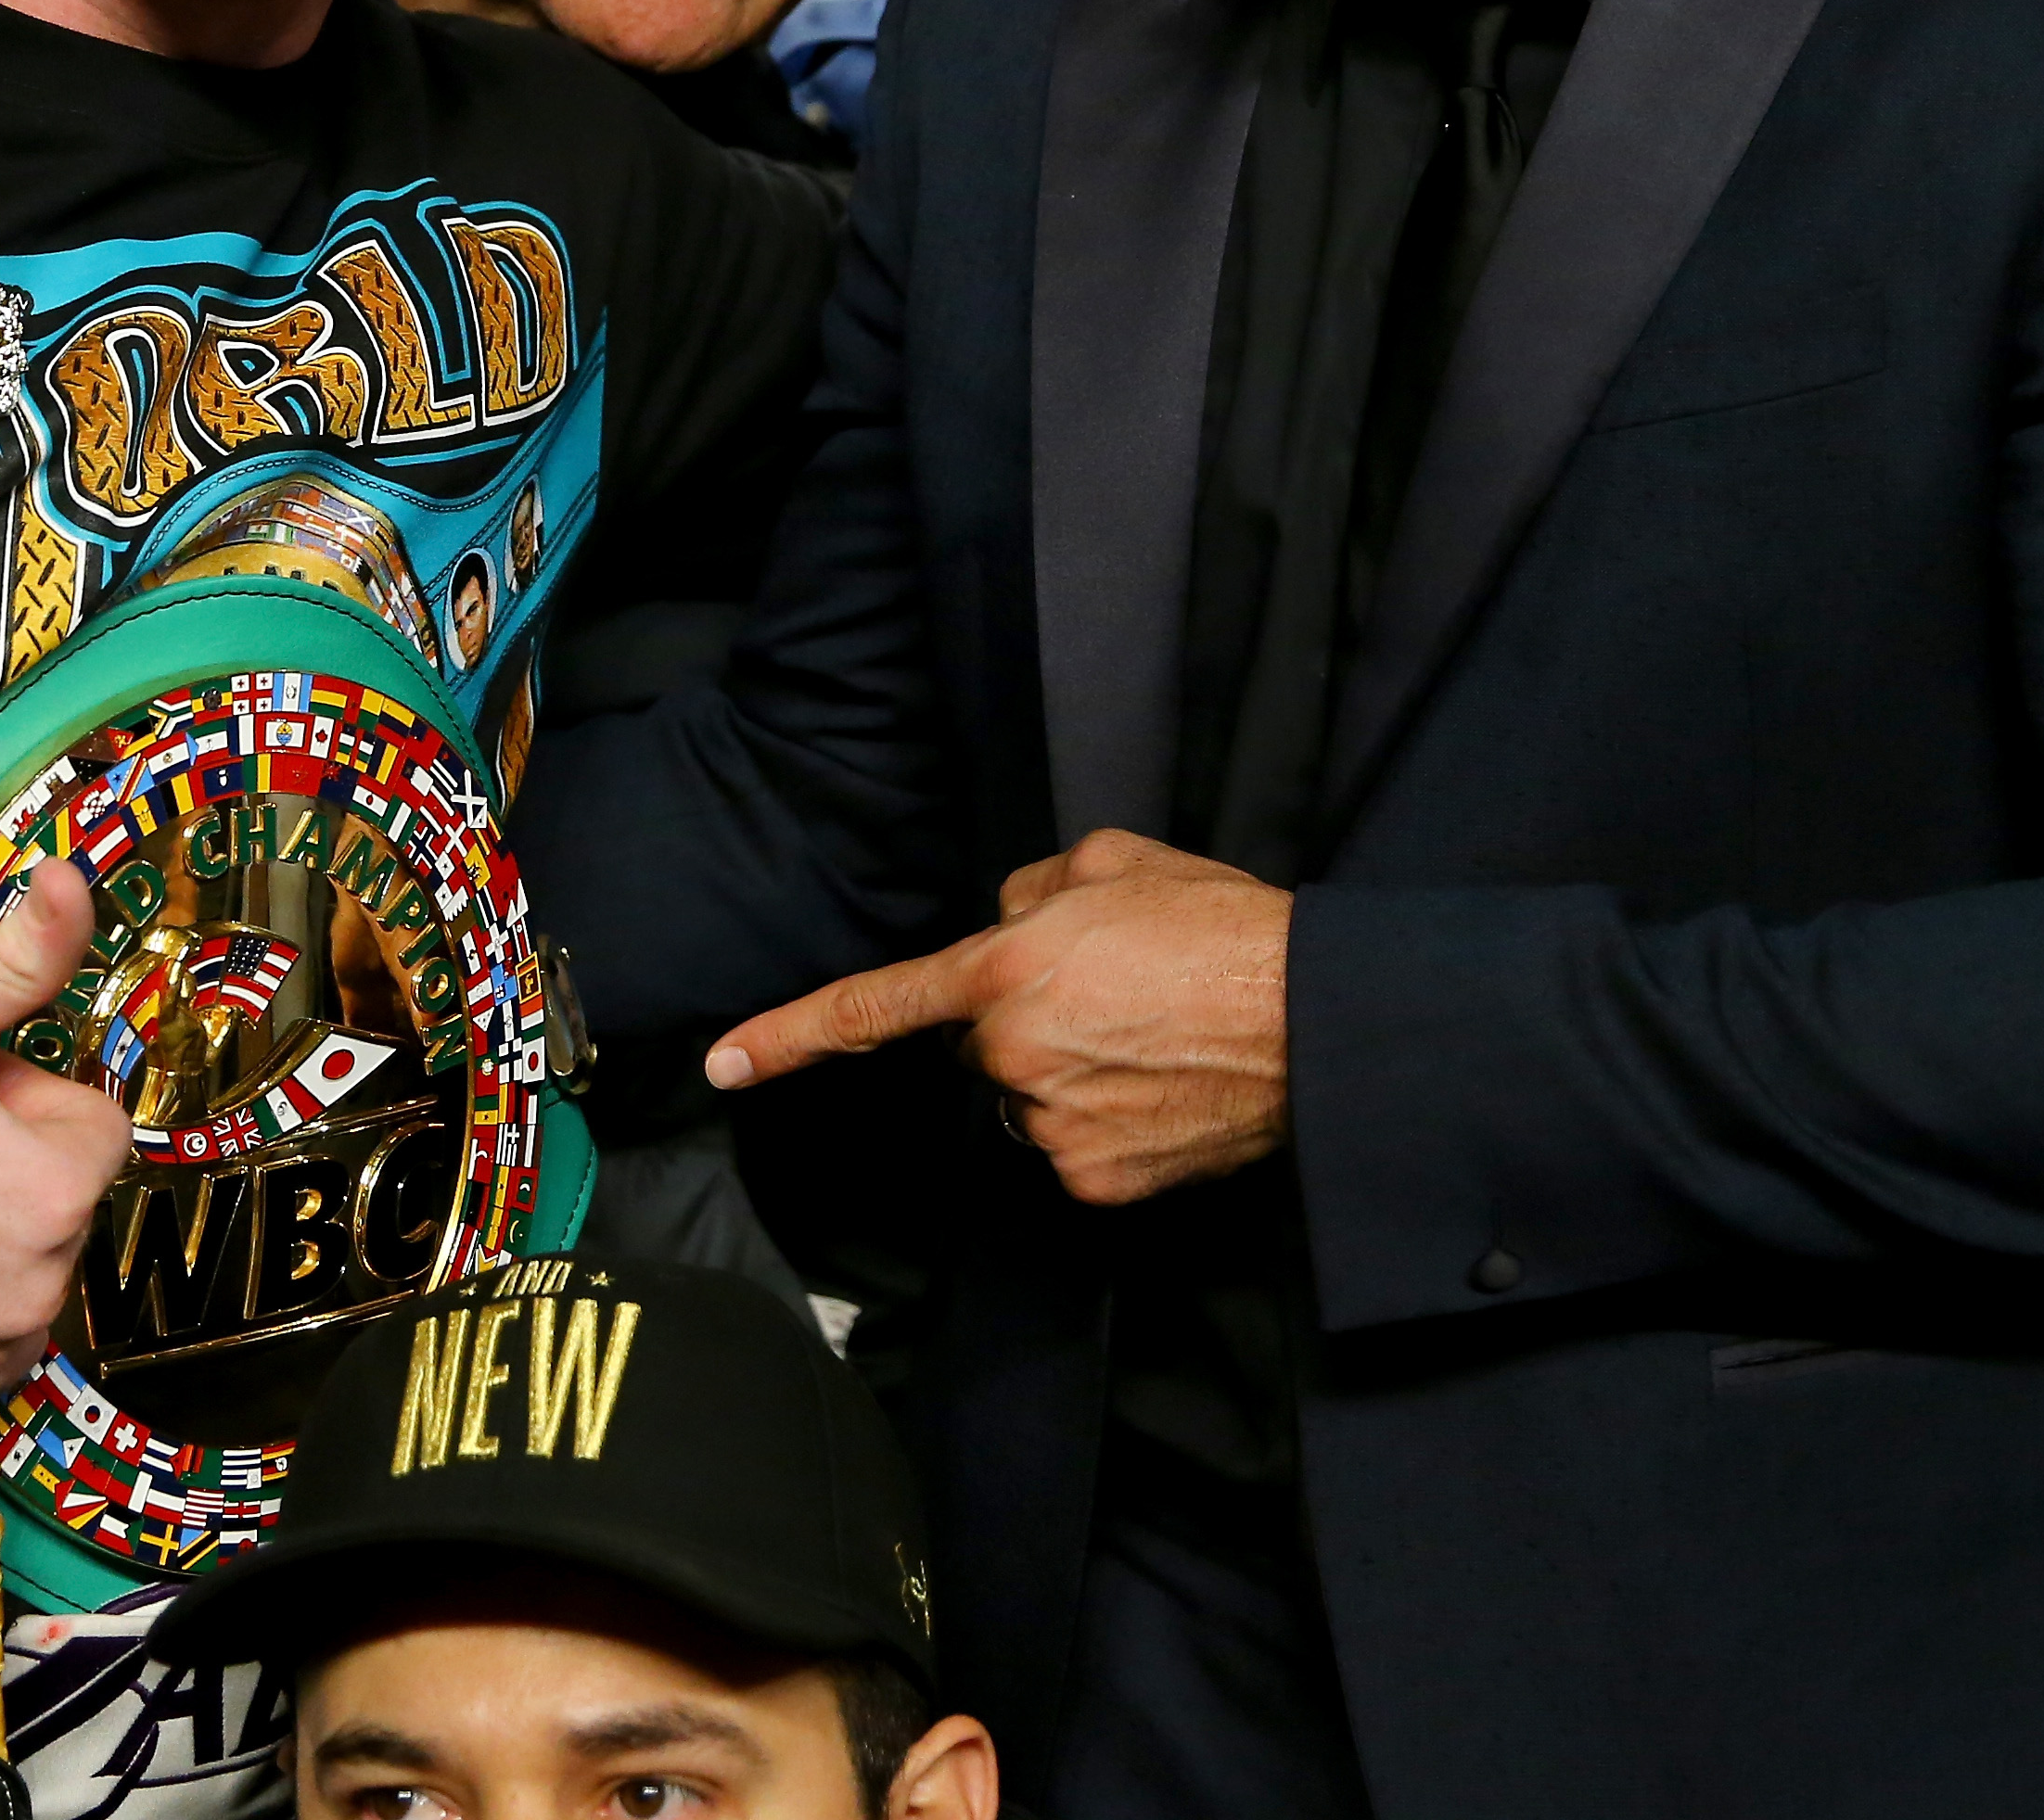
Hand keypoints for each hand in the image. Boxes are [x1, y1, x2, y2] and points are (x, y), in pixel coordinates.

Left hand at [707, 829, 1290, 1206]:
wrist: (1320, 1019)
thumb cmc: (1223, 930)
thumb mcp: (1115, 863)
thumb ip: (1031, 891)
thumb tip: (1004, 924)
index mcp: (1004, 970)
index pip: (873, 1007)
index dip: (788, 1036)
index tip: (723, 1065)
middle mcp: (1013, 1056)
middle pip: (977, 1047)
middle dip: (1019, 1022)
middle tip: (1113, 995)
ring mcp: (1053, 1126)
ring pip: (1025, 1100)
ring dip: (1065, 1073)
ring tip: (1151, 1038)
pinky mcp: (1096, 1179)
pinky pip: (1071, 1147)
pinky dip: (1105, 1122)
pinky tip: (1162, 1089)